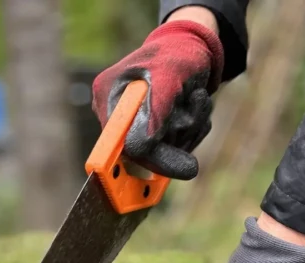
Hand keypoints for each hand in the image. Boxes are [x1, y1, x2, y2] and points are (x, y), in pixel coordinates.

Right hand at [92, 12, 223, 179]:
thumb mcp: (168, 76)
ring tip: (197, 98)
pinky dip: (194, 132)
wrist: (195, 47)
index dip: (139, 156)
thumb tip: (139, 150)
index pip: (114, 142)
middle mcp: (116, 115)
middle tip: (196, 106)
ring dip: (191, 129)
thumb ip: (154, 112)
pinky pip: (177, 148)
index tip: (160, 173)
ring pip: (166, 151)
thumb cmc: (179, 53)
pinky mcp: (154, 134)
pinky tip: (195, 108)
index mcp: (107, 97)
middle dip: (177, 134)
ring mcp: (135, 127)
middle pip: (142, 153)